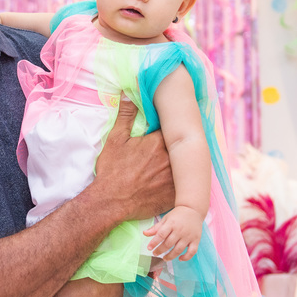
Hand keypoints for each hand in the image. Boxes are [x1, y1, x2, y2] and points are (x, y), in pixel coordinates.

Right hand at [92, 99, 174, 222]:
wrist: (110, 202)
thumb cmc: (112, 170)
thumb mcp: (115, 140)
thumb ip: (125, 116)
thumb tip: (129, 94)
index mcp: (158, 143)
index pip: (172, 129)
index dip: (169, 130)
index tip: (164, 132)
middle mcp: (170, 159)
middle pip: (181, 148)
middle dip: (177, 146)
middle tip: (165, 151)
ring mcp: (175, 179)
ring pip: (186, 166)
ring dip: (181, 164)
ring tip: (169, 166)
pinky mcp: (175, 195)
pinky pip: (184, 186)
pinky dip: (181, 183)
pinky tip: (171, 182)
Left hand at [143, 206, 201, 260]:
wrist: (193, 210)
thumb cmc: (177, 215)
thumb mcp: (165, 219)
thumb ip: (156, 228)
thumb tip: (144, 233)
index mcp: (171, 224)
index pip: (161, 235)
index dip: (154, 243)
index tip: (149, 248)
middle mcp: (180, 230)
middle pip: (168, 244)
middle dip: (160, 250)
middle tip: (155, 253)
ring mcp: (188, 236)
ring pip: (178, 249)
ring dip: (170, 256)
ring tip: (165, 258)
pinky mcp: (196, 240)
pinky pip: (192, 251)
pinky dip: (186, 257)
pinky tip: (180, 258)